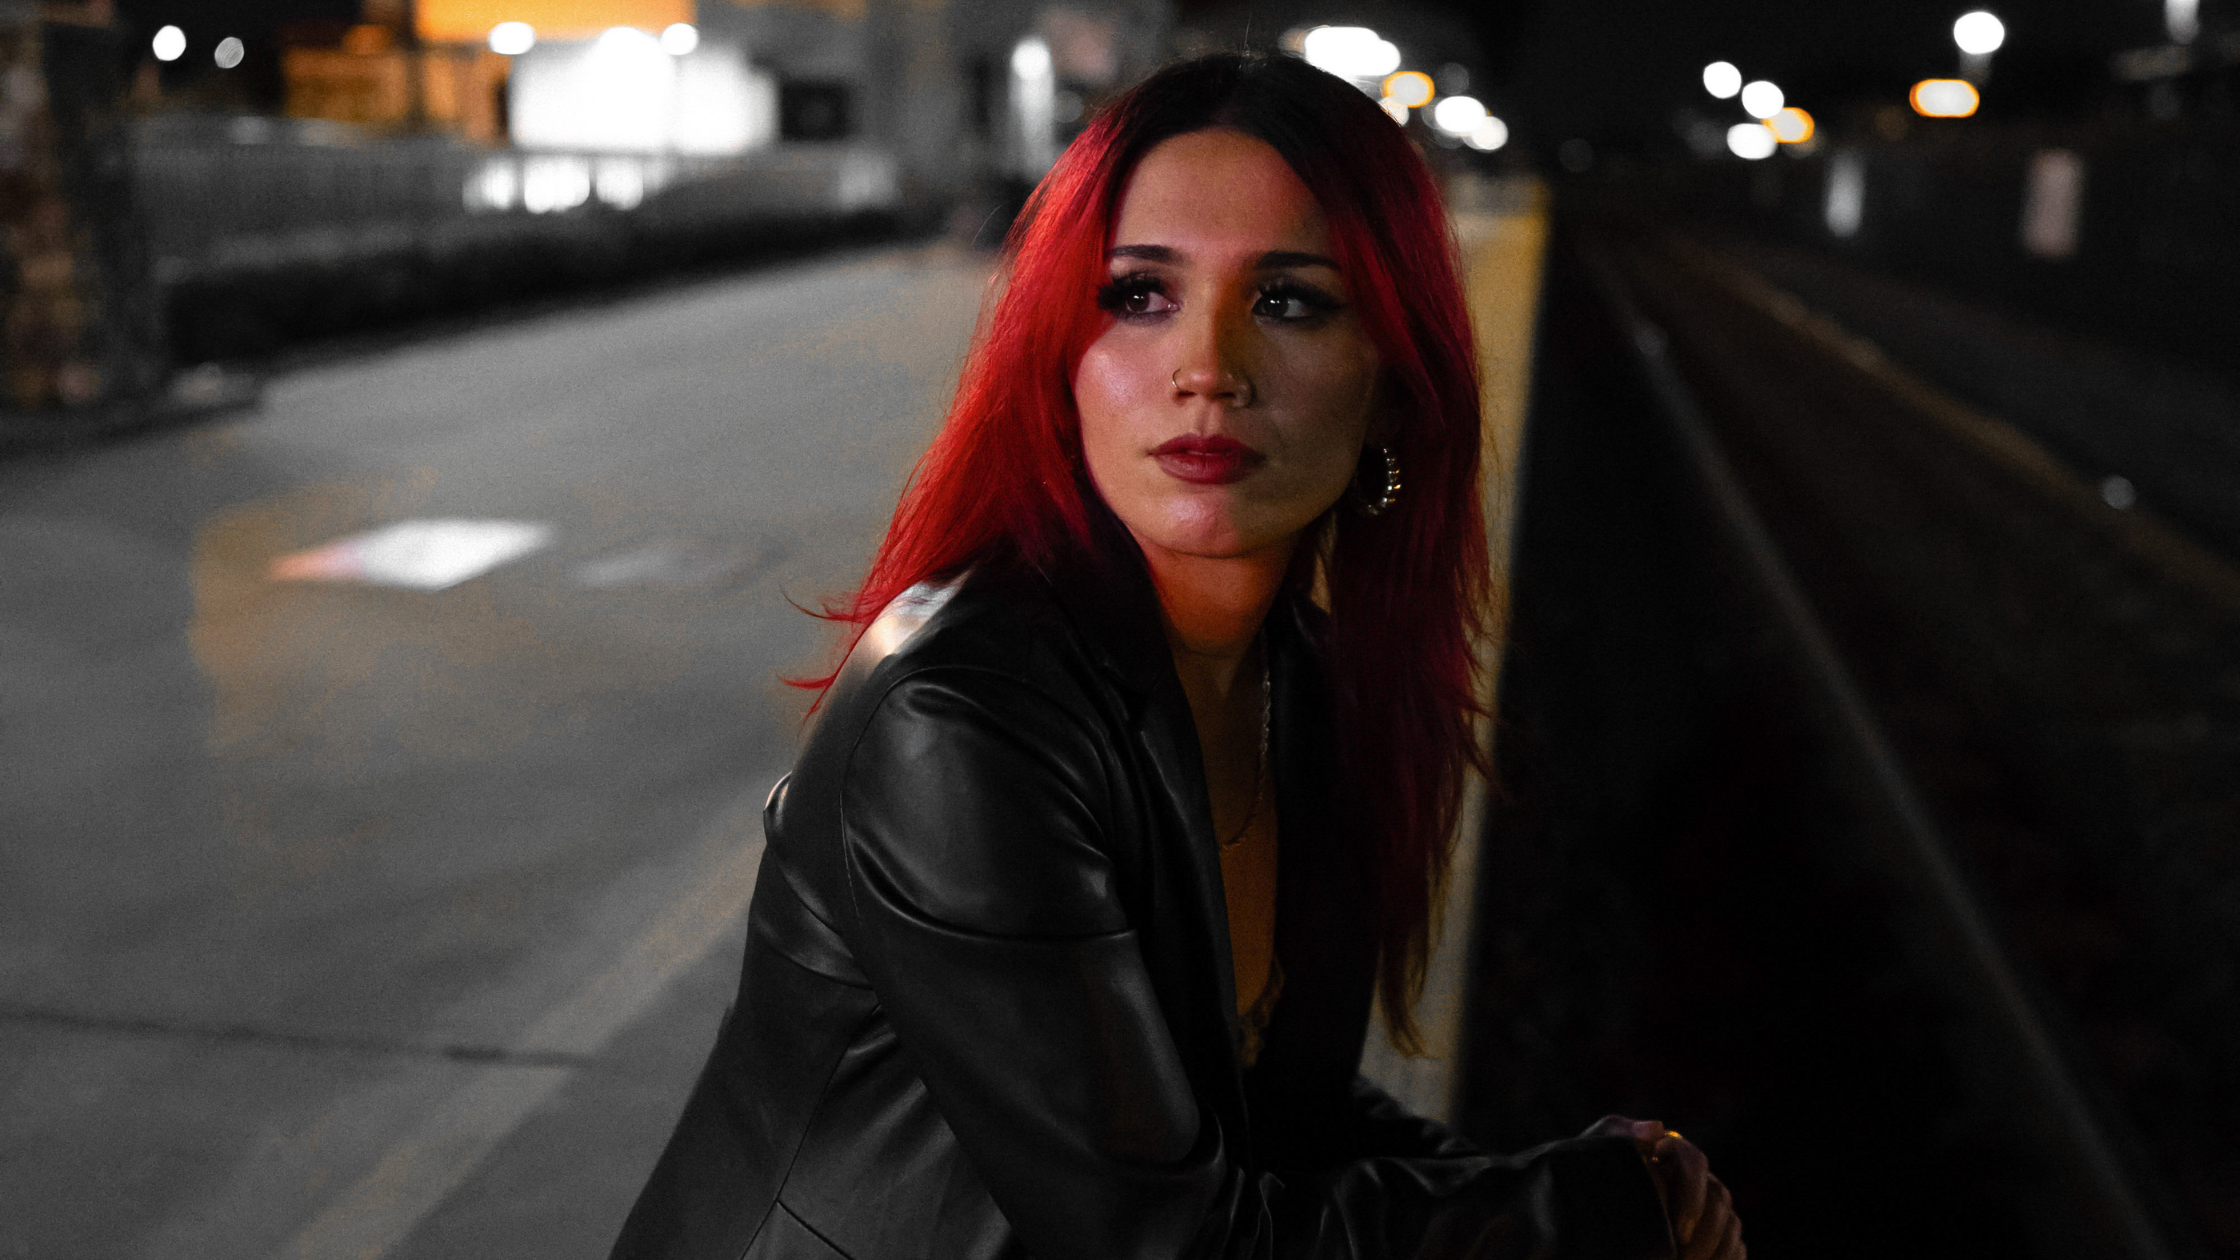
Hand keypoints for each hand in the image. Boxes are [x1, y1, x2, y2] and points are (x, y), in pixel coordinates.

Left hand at [1588, 1117, 1744, 1259]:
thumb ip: (1617, 1134)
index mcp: (1666, 1154)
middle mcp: (1692, 1179)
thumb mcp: (1593, 1156)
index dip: (1692, 1195)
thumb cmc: (1586, 1183)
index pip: (1692, 1161)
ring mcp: (1707, 1208)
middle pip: (1718, 1196)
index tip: (1677, 1231)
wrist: (1582, 1224)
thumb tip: (1657, 1129)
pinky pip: (1735, 1249)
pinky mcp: (1715, 1237)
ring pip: (1731, 1224)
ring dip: (1716, 1252)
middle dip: (1705, 1233)